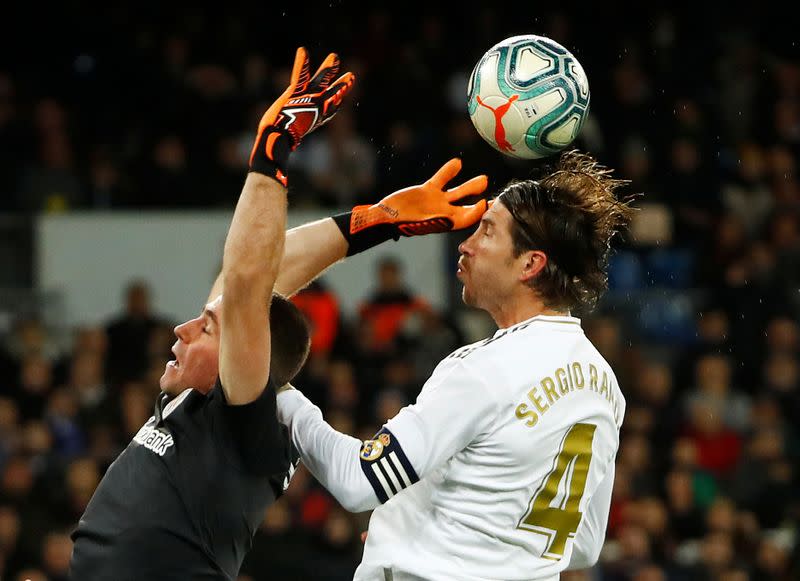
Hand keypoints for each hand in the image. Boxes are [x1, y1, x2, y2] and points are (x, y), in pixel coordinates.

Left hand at [249, 47, 354, 185]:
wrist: (275, 144)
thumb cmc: (275, 151)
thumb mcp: (281, 152)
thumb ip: (281, 162)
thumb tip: (277, 183)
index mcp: (310, 122)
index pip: (327, 113)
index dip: (334, 106)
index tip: (340, 102)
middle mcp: (313, 111)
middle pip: (330, 97)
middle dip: (340, 86)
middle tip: (350, 76)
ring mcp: (306, 101)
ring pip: (320, 83)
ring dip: (328, 70)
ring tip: (334, 58)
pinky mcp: (296, 94)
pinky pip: (301, 75)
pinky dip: (302, 63)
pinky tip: (302, 51)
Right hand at [350, 159, 488, 236]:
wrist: (384, 216)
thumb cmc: (399, 223)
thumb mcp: (417, 223)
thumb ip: (433, 219)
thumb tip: (446, 219)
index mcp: (444, 222)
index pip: (466, 218)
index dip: (478, 212)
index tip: (486, 203)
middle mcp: (443, 212)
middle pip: (468, 207)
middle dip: (481, 203)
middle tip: (495, 197)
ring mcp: (436, 201)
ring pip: (458, 193)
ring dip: (471, 186)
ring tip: (484, 180)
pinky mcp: (427, 191)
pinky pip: (441, 180)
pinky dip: (448, 172)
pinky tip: (457, 163)